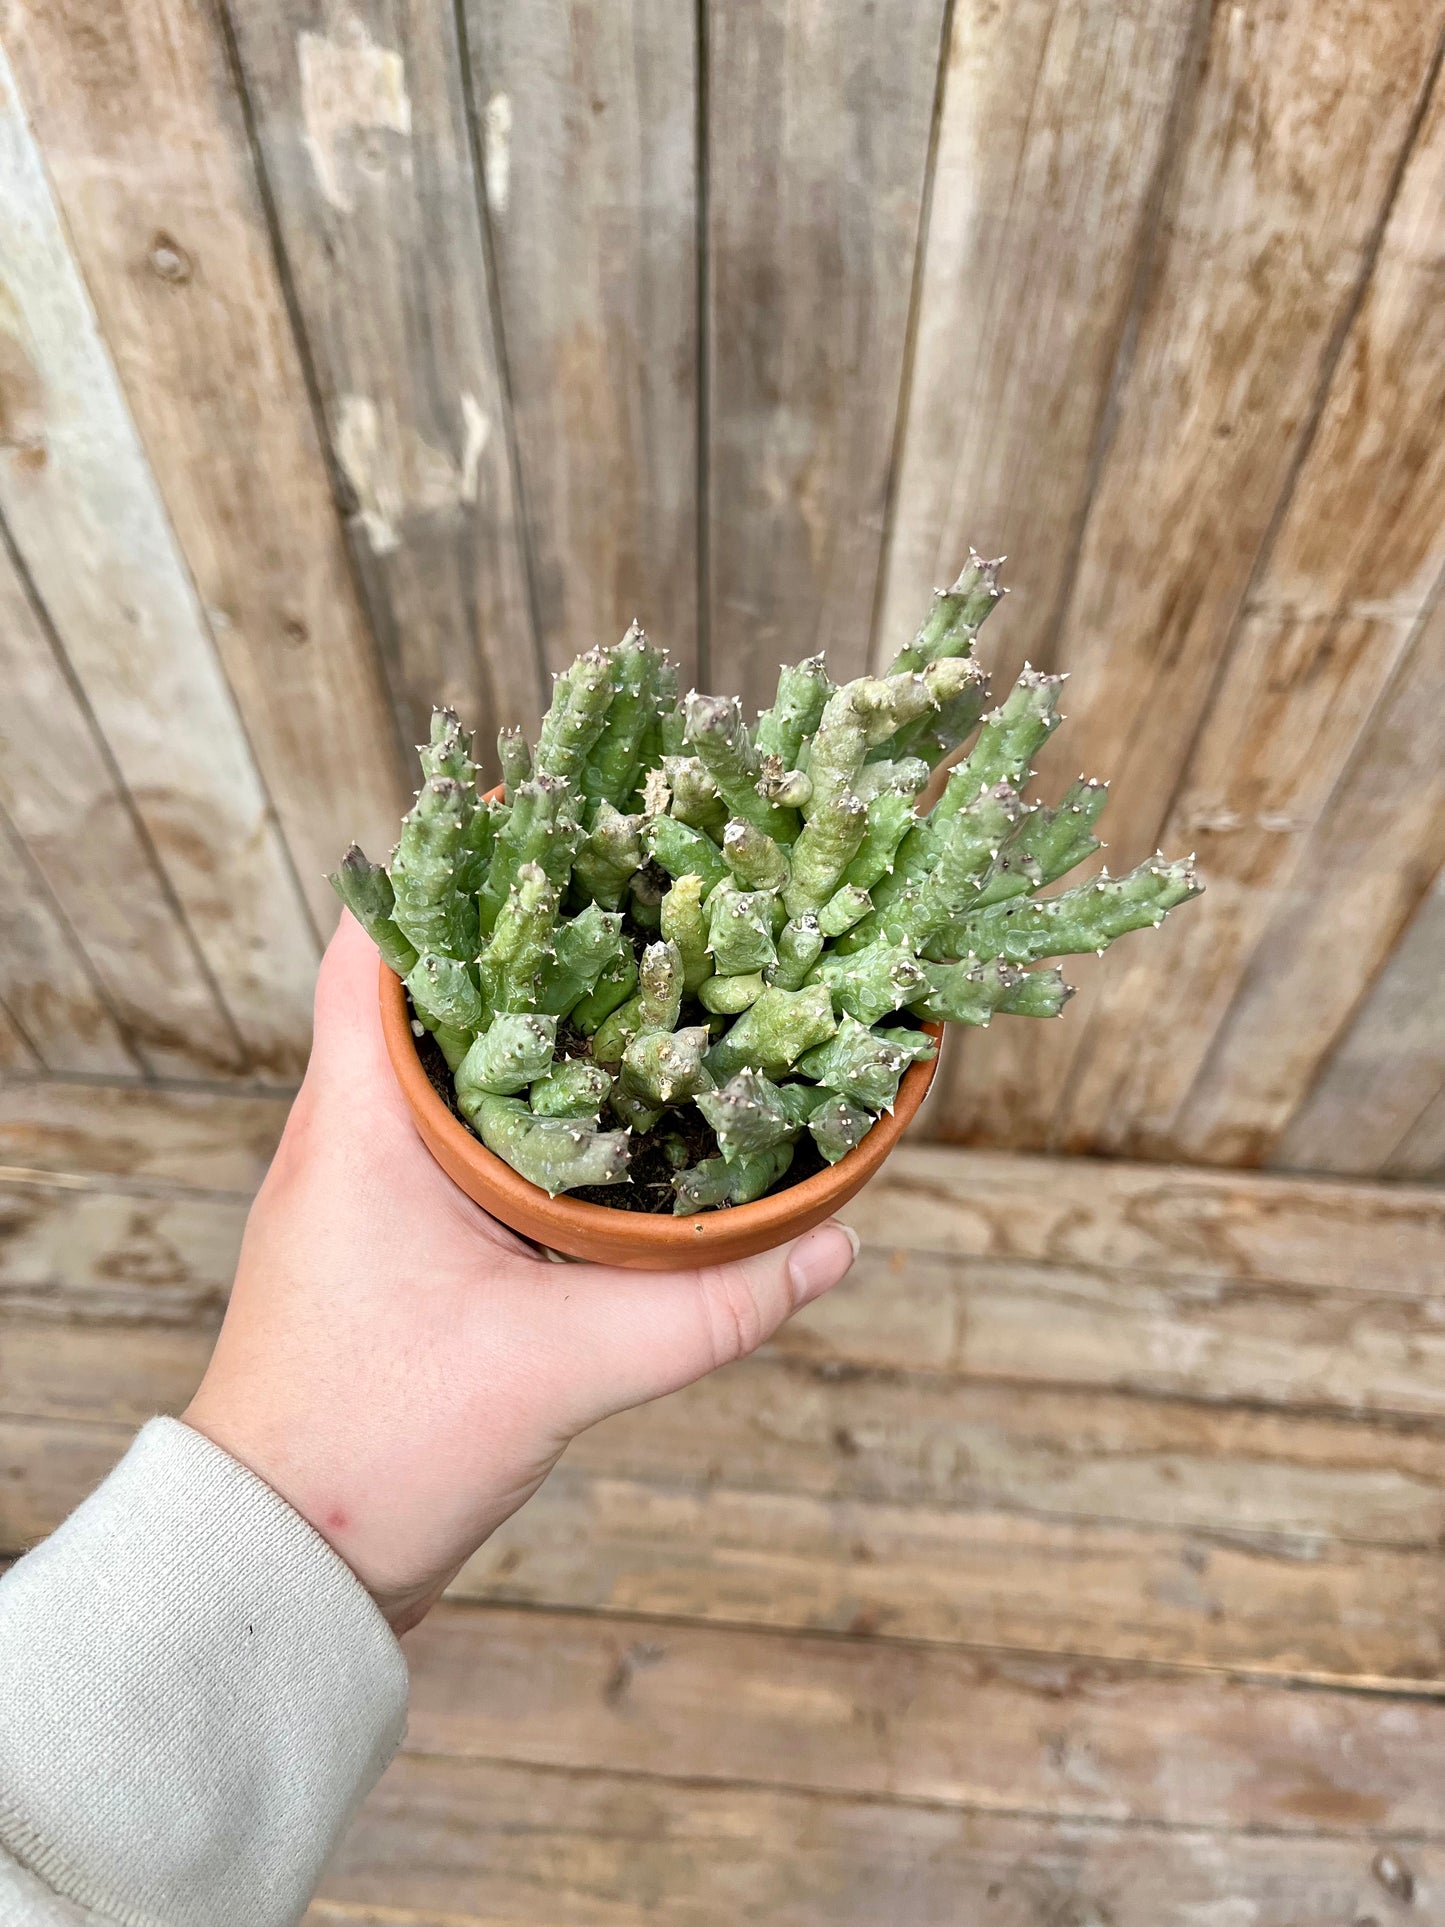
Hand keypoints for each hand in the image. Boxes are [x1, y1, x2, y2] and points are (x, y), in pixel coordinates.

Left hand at [184, 913, 857, 1633]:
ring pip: (445, 1060)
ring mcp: (359, 1185)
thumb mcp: (561, 1366)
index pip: (375, 941)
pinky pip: (459, 1131)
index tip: (554, 822)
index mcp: (358, 1121)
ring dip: (529, 1020)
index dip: (452, 866)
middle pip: (427, 986)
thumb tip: (838, 1243)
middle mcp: (347, 1131)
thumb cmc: (379, 1445)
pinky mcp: (388, 1237)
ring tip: (639, 982)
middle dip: (525, 934)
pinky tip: (607, 1115)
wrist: (286, 1563)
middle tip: (636, 897)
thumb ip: (709, 1306)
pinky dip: (526, 1102)